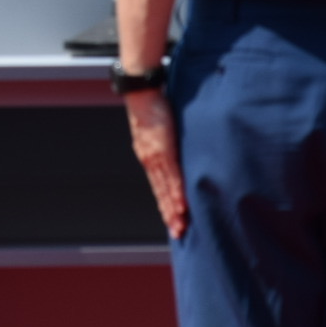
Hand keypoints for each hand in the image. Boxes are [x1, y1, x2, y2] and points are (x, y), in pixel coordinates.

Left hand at [125, 89, 187, 237]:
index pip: (159, 187)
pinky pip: (172, 176)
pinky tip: (183, 205)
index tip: (173, 221)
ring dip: (175, 209)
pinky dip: (178, 192)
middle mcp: (150, 161)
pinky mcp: (163, 150)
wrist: (142, 93)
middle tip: (179, 233)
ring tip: (182, 225)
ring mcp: (156, 157)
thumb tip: (176, 150)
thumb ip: (166, 143)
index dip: (166, 205)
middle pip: (162, 193)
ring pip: (167, 189)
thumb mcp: (159, 129)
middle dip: (170, 214)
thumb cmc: (153, 107)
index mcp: (148, 157)